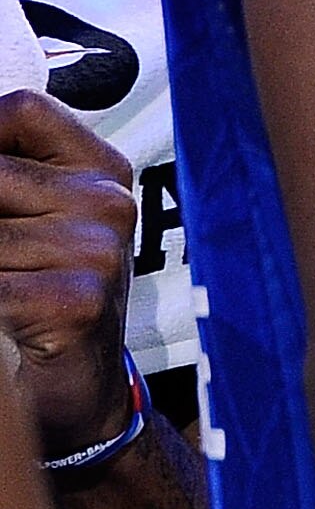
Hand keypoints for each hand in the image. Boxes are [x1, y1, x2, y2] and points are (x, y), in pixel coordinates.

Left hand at [0, 91, 137, 457]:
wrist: (72, 398)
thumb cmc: (34, 301)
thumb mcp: (24, 223)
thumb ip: (4, 181)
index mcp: (101, 168)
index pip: (19, 110)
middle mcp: (110, 200)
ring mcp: (100, 250)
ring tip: (4, 287)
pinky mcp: (78, 300)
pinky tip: (0, 322)